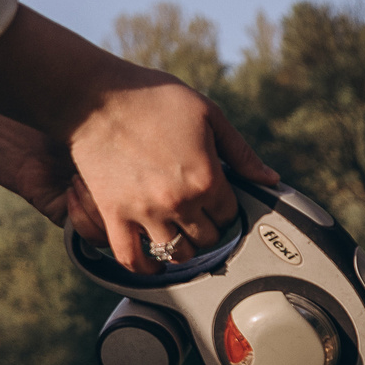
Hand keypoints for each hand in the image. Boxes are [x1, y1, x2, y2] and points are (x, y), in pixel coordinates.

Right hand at [61, 77, 276, 272]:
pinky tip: (152, 265)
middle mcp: (180, 201)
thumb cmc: (151, 98)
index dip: (224, 207)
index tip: (215, 199)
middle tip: (196, 215)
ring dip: (181, 248)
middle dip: (206, 228)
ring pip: (176, 253)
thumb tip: (270, 180)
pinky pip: (131, 258)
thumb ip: (241, 152)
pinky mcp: (114, 215)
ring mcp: (146, 212)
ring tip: (177, 234)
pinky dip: (144, 268)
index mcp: (207, 178)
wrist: (93, 96)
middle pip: (207, 238)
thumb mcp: (208, 114)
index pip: (229, 214)